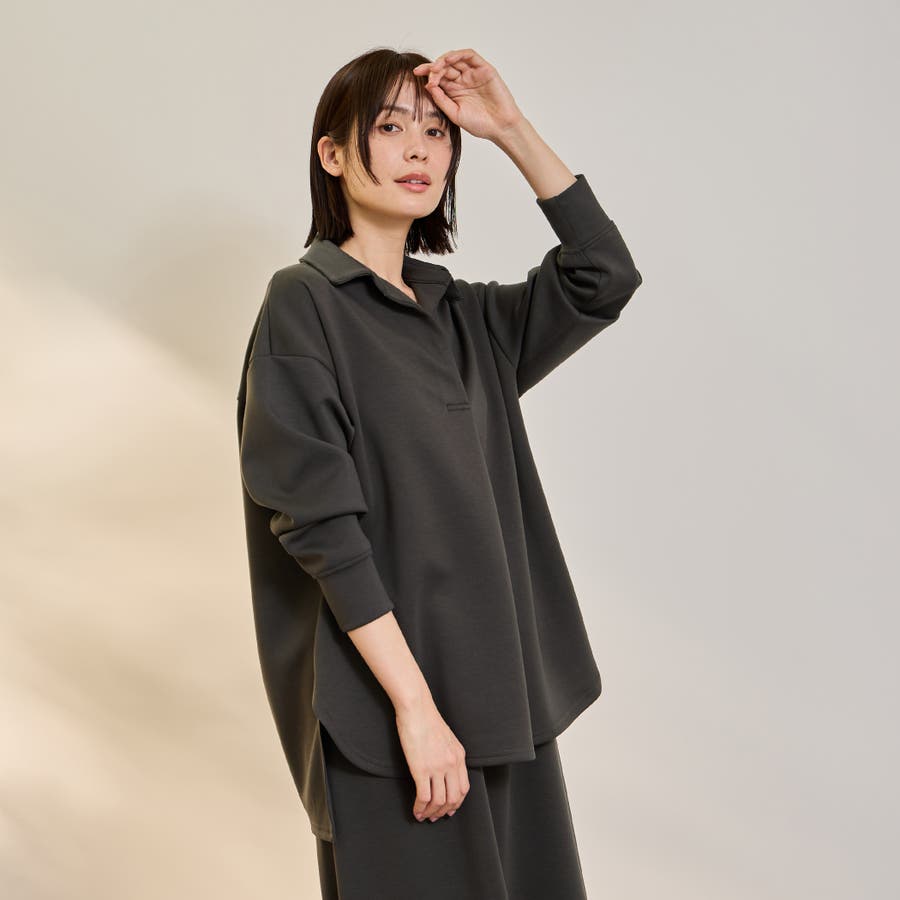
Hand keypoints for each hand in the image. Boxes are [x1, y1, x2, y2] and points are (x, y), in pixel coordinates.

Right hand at [395, 695, 469, 822]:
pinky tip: (415, 811)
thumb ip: (448, 753)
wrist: (416, 708)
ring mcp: (438, 767)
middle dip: (444, 812)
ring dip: (431, 813)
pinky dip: (420, 808)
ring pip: (439, 801)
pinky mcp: (422, 769)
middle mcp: (452, 763)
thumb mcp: (446, 737)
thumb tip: (443, 768)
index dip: (456, 803)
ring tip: (423, 816)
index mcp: (459, 755)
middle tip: (434, 817)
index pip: (464, 787)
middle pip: (454, 798)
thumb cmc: (426, 719)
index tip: (448, 809)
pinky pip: (424, 797)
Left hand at [412, 49, 524, 142]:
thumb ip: (441, 100)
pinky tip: (449, 59)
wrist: (500, 127)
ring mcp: (473, 74)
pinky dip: (459, 54)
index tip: (415, 73)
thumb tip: (428, 86)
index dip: (427, 73)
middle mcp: (463, 80)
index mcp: (454, 91)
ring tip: (436, 67)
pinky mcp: (484, 69)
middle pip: (445, 66)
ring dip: (444, 60)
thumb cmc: (480, 124)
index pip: (438, 77)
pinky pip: (470, 56)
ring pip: (456, 59)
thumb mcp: (455, 114)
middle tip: (427, 73)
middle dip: (434, 68)